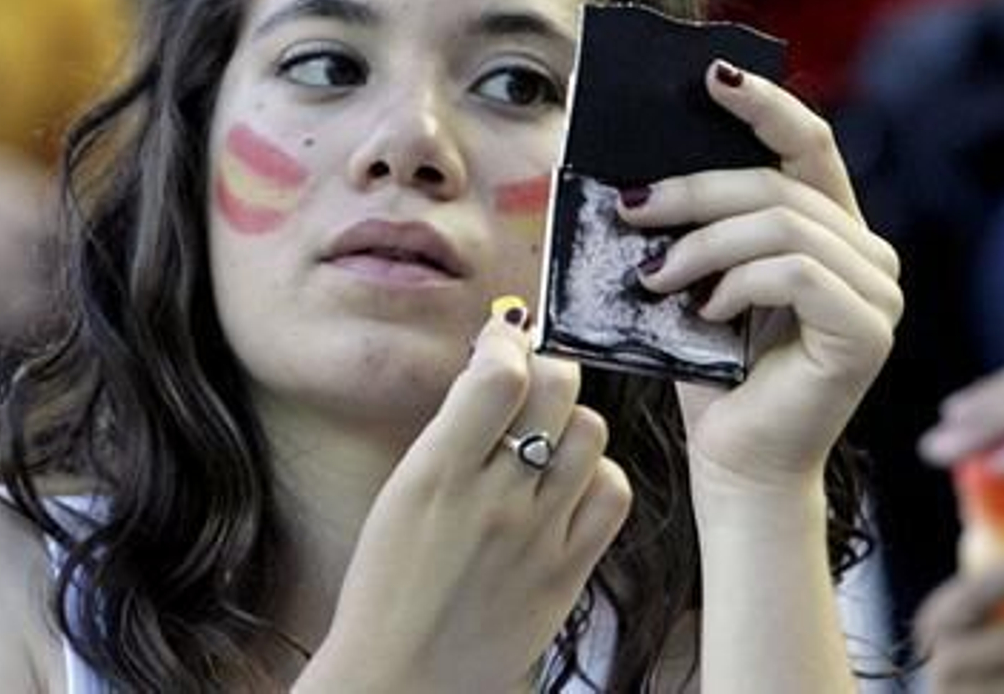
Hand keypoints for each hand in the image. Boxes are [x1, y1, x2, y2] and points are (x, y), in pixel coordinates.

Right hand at [300, 301, 631, 693]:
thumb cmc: (390, 584)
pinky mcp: (568, 572)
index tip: (503, 342)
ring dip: (573, 422)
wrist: (398, 678)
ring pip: (591, 432)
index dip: (508, 344)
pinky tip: (571, 486)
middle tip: (531, 385)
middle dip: (545, 372)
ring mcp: (538, 537)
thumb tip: (498, 363)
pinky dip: (599, 476)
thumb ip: (454, 431)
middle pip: (557, 389)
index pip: (498, 376)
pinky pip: (614, 493)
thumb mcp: (402, 493)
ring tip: (549, 440)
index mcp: (436, 475)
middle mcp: (493, 500)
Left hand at [622, 62, 901, 492]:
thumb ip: (701, 223)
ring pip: (782, 223)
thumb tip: (644, 163)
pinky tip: (704, 312)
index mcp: (836, 232)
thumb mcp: (702, 277)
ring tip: (656, 277)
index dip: (764, 103)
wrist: (737, 466)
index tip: (709, 73)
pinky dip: (736, 283)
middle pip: (781, 183)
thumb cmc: (713, 374)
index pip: (810, 145)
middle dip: (697, 189)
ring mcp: (879, 292)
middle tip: (633, 209)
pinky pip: (794, 271)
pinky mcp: (866, 330)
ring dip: (703, 244)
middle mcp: (871, 254)